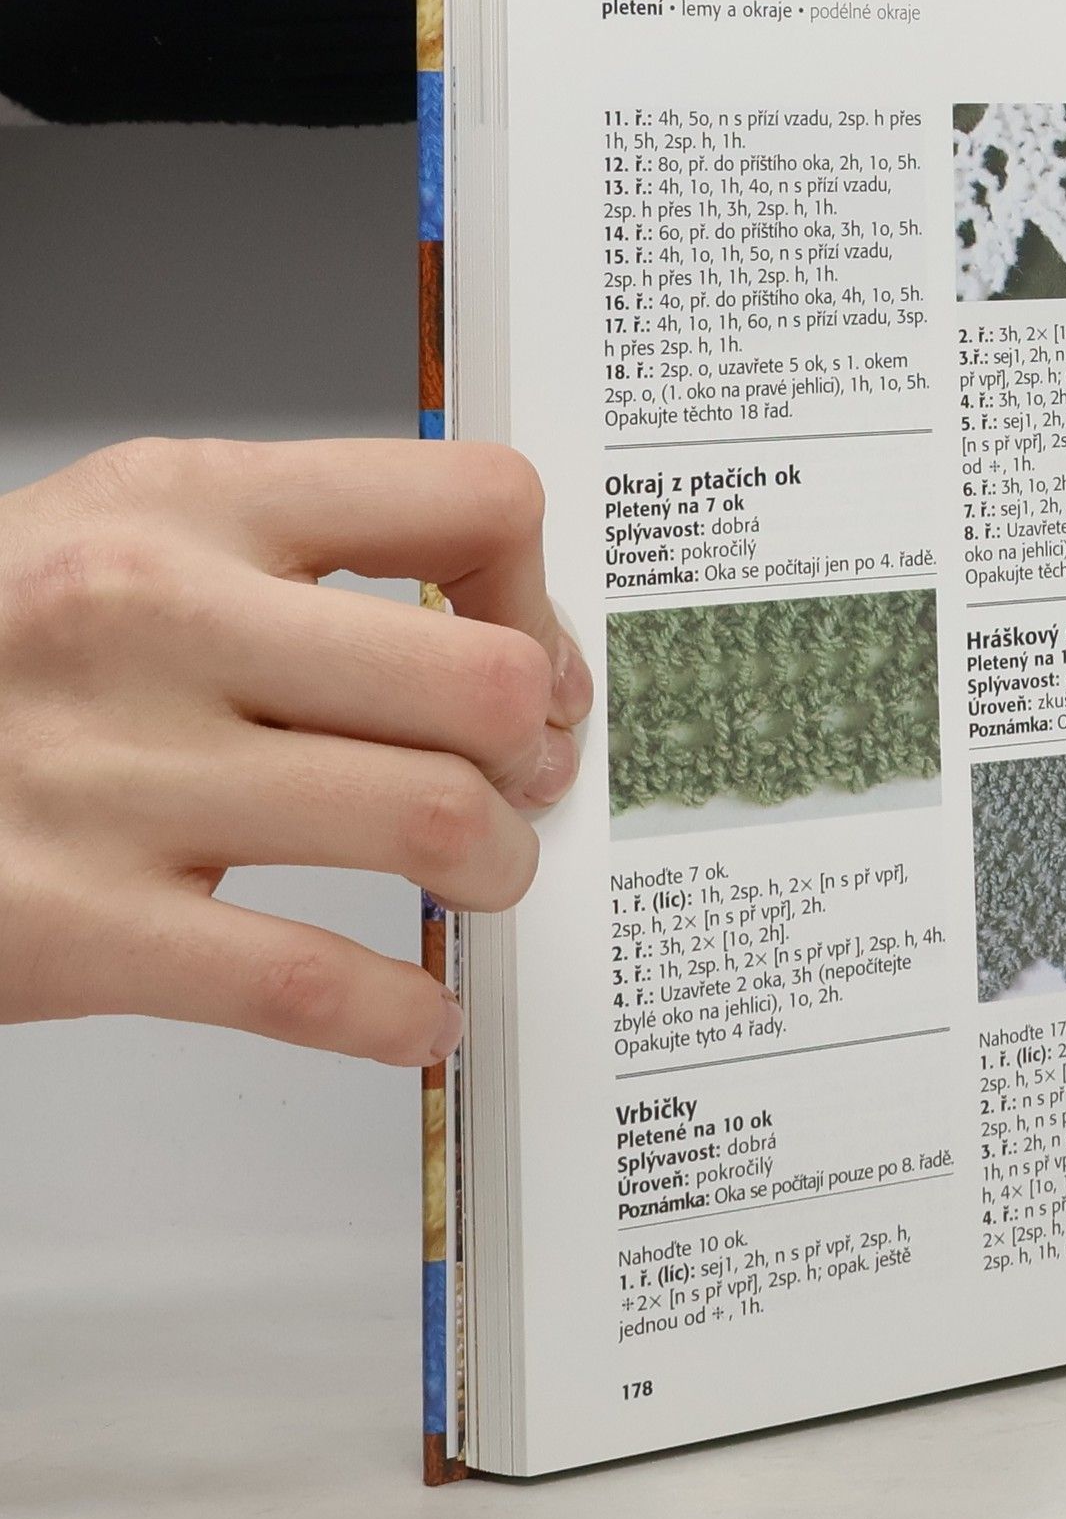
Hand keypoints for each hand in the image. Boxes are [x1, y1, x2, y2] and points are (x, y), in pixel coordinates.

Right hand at [0, 437, 592, 1064]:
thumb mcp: (129, 538)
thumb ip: (302, 565)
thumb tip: (501, 639)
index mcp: (190, 503)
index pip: (468, 501)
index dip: (539, 596)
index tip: (534, 661)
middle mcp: (158, 619)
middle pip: (479, 680)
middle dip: (538, 752)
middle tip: (528, 783)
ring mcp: (114, 774)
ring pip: (427, 820)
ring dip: (496, 869)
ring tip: (477, 880)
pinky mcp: (74, 924)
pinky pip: (307, 982)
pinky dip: (399, 1015)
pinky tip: (415, 1017)